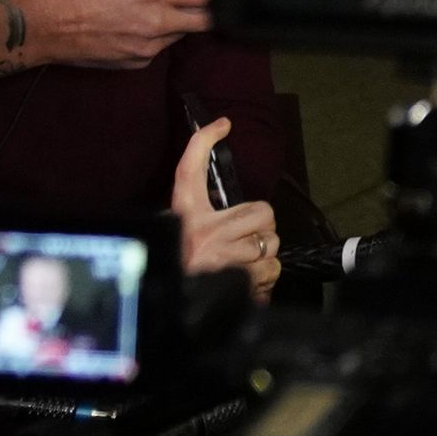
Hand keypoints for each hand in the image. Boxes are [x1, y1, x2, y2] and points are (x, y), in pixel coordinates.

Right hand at [0, 0, 210, 73]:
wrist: (44, 23)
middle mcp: (157, 22)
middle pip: (205, 19)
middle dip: (203, 7)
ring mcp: (148, 46)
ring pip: (182, 33)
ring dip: (177, 20)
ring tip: (148, 6)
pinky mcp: (137, 61)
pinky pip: (160, 48)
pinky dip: (156, 36)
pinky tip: (134, 23)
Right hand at [172, 120, 281, 297]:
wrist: (165, 312)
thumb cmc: (178, 268)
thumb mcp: (181, 233)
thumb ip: (202, 209)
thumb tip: (222, 145)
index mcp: (186, 219)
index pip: (190, 171)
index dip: (204, 143)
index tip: (222, 123)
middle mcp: (203, 234)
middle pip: (263, 215)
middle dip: (261, 231)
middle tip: (243, 243)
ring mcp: (221, 258)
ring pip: (271, 247)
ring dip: (263, 261)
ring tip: (240, 268)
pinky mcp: (237, 284)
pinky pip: (271, 274)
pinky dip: (263, 283)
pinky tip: (244, 285)